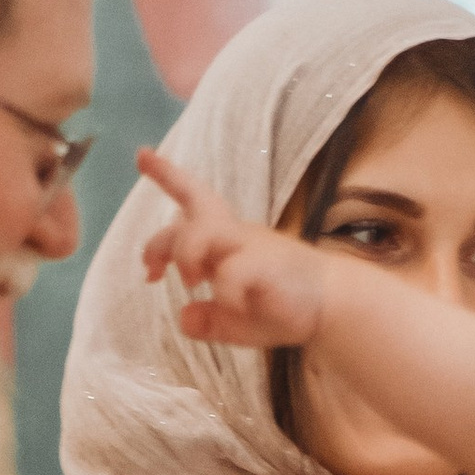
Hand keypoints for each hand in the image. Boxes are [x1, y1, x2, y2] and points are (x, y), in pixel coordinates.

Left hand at [137, 147, 329, 348]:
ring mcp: (252, 247)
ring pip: (203, 231)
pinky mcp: (267, 265)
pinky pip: (233, 272)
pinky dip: (224, 292)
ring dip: (186, 255)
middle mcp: (236, 236)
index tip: (141, 154)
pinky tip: (234, 306)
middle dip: (161, 238)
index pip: (193, 200)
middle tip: (150, 271)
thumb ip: (210, 320)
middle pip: (193, 211)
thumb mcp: (237, 320)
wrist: (333, 306)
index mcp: (226, 241)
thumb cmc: (283, 306)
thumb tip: (185, 317)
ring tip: (191, 283)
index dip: (167, 176)